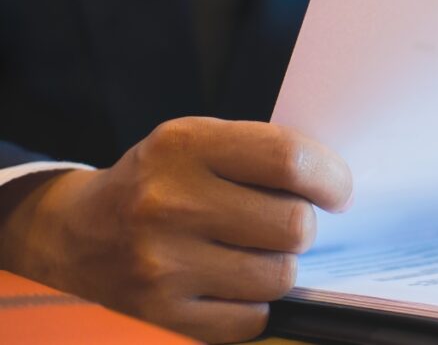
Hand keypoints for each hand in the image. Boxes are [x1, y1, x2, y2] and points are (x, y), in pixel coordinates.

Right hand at [0, 117, 351, 342]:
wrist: (78, 231)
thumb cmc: (161, 180)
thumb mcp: (200, 141)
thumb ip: (262, 153)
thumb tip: (335, 187)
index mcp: (186, 146)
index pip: (290, 160)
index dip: (331, 178)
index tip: (336, 191)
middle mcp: (170, 203)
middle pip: (294, 225)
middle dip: (302, 225)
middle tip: (283, 221)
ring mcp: (162, 264)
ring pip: (279, 276)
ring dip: (279, 265)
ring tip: (253, 251)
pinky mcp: (161, 313)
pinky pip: (251, 319)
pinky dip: (255, 303)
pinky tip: (233, 281)